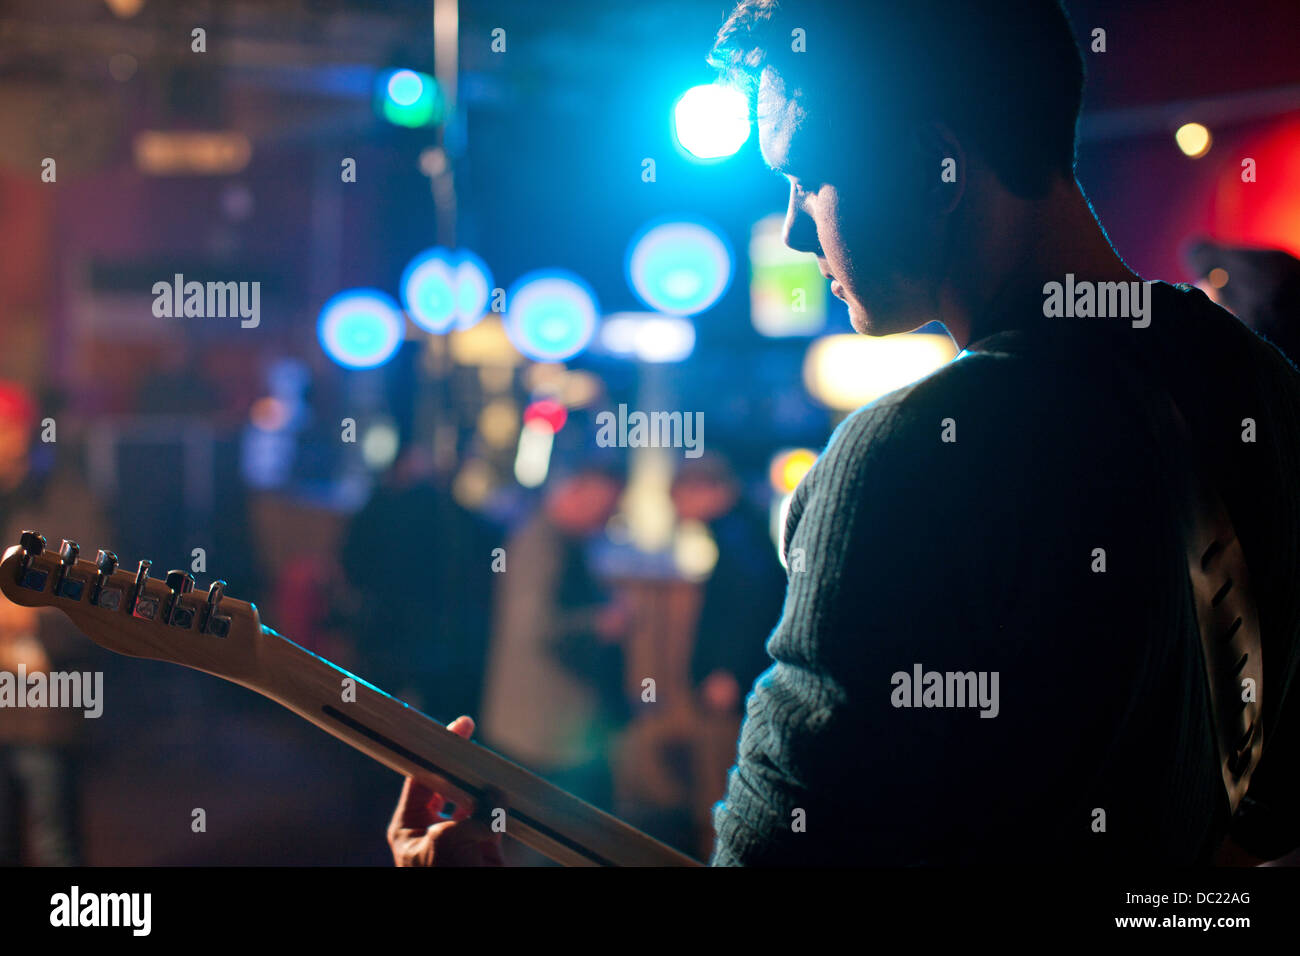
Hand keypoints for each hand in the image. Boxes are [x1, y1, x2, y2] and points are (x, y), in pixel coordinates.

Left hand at [387, 715, 505, 866]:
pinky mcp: (482, 848)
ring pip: (471, 799)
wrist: (466, 922)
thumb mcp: (450, 841)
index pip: (418, 779)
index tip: (449, 730)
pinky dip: (501, 806)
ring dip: (482, 784)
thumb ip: (475, 813)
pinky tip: (506, 788)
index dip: (431, 752)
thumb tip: (497, 795)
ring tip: (488, 762)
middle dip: (459, 765)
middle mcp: (431, 829)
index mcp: (408, 827)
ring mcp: (457, 838)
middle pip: (445, 785)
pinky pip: (493, 818)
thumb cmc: (441, 877)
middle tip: (469, 738)